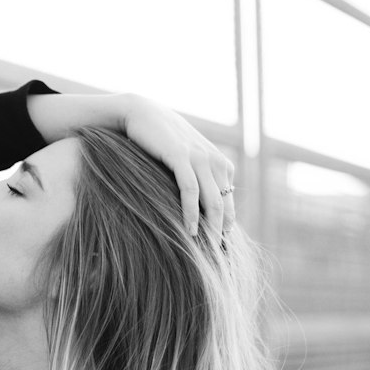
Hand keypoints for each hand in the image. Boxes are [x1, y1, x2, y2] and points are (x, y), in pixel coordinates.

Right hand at [123, 96, 235, 241]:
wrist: (141, 112)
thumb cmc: (160, 141)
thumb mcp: (185, 159)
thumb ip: (197, 178)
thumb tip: (197, 210)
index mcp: (221, 164)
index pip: (228, 202)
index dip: (224, 226)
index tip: (215, 247)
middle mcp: (216, 160)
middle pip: (224, 205)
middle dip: (220, 232)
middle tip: (213, 257)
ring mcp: (200, 157)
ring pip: (212, 200)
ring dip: (209, 227)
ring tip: (202, 248)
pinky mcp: (181, 156)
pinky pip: (190, 190)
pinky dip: (191, 213)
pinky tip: (189, 230)